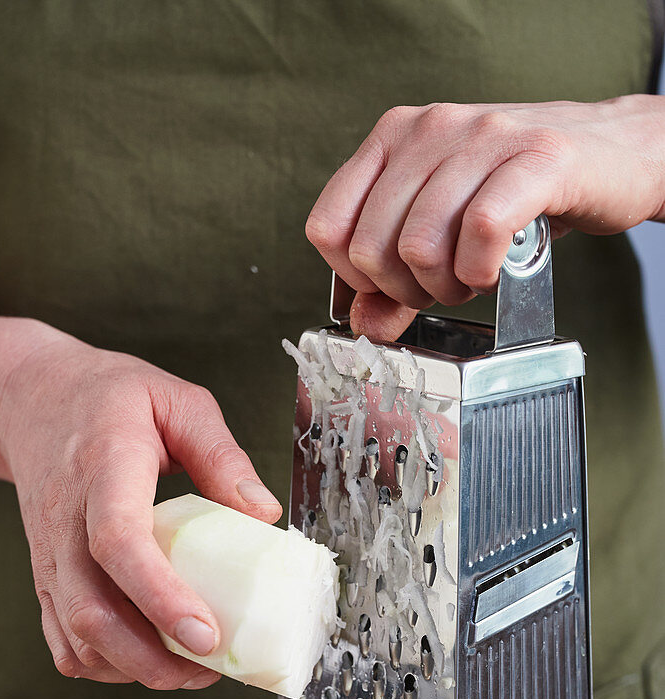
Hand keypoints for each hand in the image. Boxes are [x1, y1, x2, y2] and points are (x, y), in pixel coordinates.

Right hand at [0, 326, 281, 688]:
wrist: (31, 401)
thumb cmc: (111, 400)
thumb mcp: (178, 402)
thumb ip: (222, 454)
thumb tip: (264, 514)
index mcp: (102, 470)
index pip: (117, 544)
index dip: (160, 596)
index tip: (206, 634)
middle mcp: (64, 521)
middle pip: (92, 610)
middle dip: (152, 657)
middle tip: (211, 668)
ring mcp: (49, 556)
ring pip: (77, 637)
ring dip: (135, 669)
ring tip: (191, 670)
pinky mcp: (45, 578)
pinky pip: (64, 642)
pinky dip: (106, 667)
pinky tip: (148, 660)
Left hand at [306, 95, 664, 340]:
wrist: (615, 155)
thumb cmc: (521, 193)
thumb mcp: (445, 233)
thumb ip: (396, 281)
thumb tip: (364, 325)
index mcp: (394, 138)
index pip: (327, 227)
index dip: (354, 278)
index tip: (391, 286)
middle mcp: (429, 128)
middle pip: (371, 248)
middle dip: (407, 291)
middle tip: (445, 287)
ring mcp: (482, 137)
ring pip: (420, 245)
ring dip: (448, 286)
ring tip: (474, 277)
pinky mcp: (536, 157)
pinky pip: (481, 230)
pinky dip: (483, 270)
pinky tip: (497, 269)